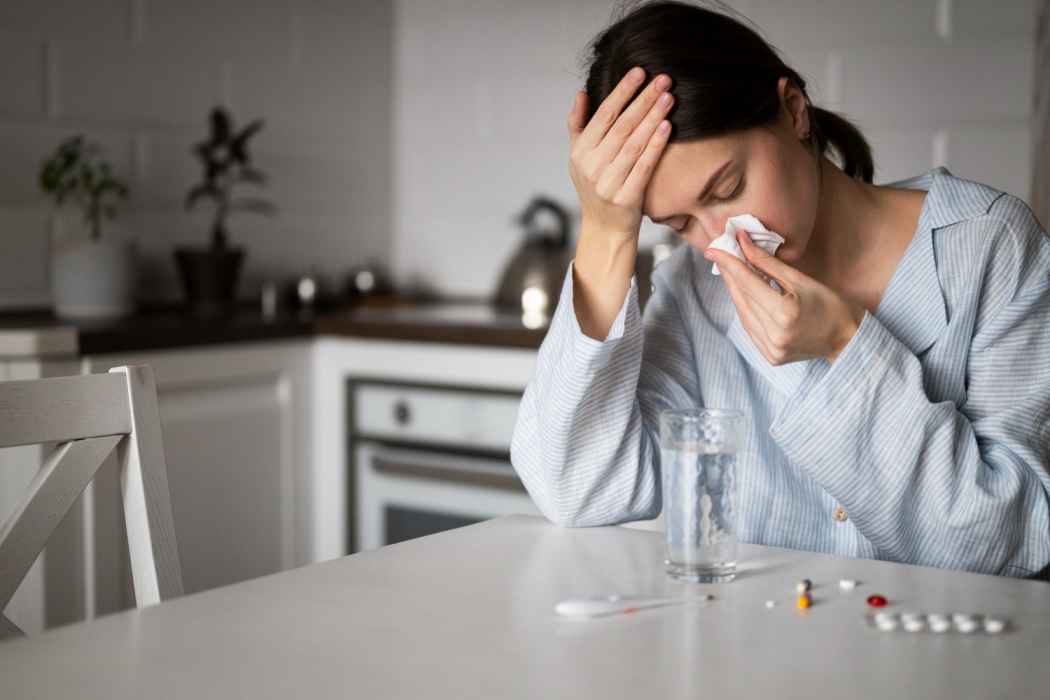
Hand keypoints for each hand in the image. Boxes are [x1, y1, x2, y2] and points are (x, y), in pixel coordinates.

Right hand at [567, 66, 674, 238]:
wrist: (604, 230)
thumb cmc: (595, 188)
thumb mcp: (579, 158)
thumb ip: (578, 126)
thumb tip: (581, 93)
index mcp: (580, 153)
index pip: (603, 116)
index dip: (621, 92)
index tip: (639, 72)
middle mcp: (591, 166)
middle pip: (621, 126)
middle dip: (643, 100)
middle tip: (663, 80)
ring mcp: (607, 183)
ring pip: (633, 144)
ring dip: (652, 118)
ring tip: (669, 98)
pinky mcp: (625, 198)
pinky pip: (643, 166)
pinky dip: (655, 145)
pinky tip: (667, 127)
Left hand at [704, 230, 865, 363]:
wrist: (846, 338)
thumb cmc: (829, 304)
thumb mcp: (800, 279)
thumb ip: (767, 263)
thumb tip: (743, 242)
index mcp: (784, 313)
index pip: (748, 283)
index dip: (729, 263)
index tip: (713, 249)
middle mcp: (774, 334)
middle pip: (742, 298)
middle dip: (730, 275)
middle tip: (720, 256)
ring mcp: (771, 349)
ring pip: (742, 314)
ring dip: (735, 292)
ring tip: (732, 273)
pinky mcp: (770, 357)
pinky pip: (750, 328)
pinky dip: (745, 310)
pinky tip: (744, 295)